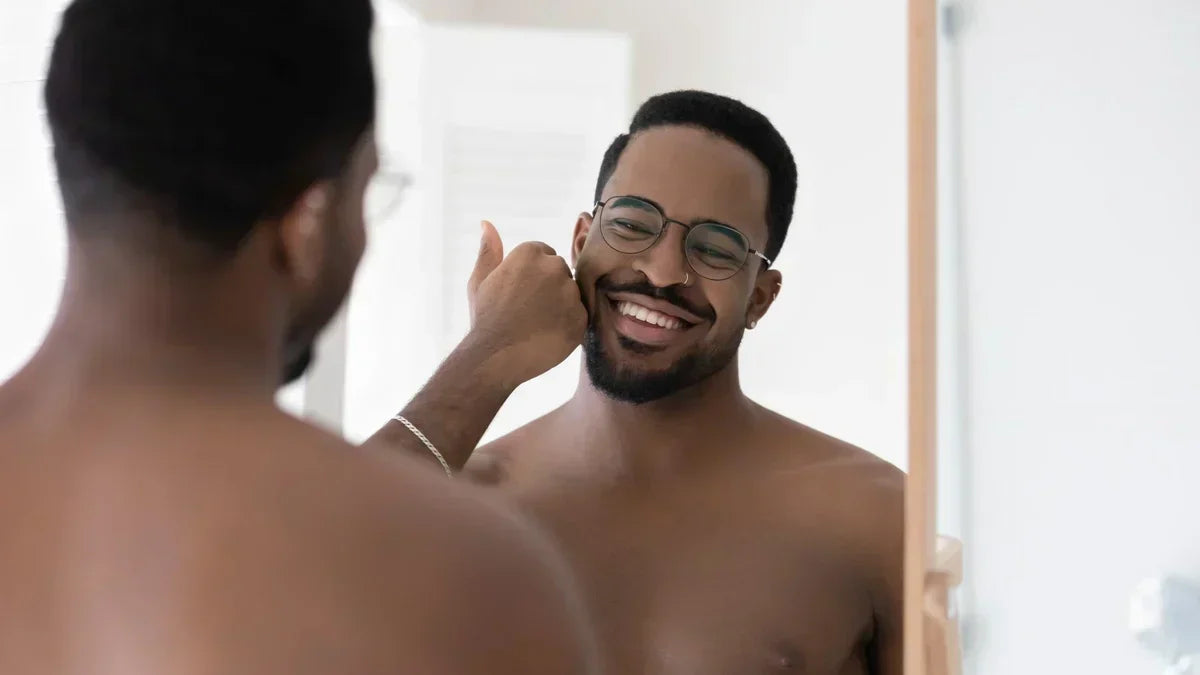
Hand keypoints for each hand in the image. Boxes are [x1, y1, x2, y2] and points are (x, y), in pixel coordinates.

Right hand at [466, 220, 586, 387]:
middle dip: (550, 287)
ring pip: (572, 294)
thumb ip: (489, 251)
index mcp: (529, 253)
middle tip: (530, 310)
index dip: (532, 275)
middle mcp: (553, 267)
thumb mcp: (480, 280)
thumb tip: (486, 224)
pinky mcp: (581, 317)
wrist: (494, 357)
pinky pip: (580, 315)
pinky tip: (548, 335)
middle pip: (560, 272)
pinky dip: (568, 324)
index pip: (544, 254)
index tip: (521, 293)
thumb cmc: (486, 319)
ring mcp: (570, 292)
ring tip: (538, 324)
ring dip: (561, 305)